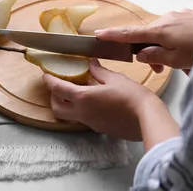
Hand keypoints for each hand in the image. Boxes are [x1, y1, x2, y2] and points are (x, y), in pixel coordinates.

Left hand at [42, 58, 161, 140]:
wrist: (147, 119)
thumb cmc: (132, 97)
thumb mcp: (114, 78)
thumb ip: (98, 71)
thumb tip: (90, 63)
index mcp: (84, 98)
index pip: (59, 89)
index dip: (50, 80)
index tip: (45, 74)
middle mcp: (83, 113)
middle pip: (57, 108)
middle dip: (53, 96)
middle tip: (58, 85)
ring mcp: (91, 123)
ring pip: (70, 115)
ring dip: (67, 103)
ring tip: (76, 90)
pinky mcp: (100, 128)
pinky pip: (84, 118)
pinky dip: (81, 108)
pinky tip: (92, 99)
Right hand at [95, 8, 192, 72]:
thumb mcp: (176, 60)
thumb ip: (155, 57)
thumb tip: (141, 54)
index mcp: (159, 30)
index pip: (130, 34)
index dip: (114, 35)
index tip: (98, 34)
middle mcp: (167, 19)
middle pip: (151, 37)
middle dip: (154, 53)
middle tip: (164, 71)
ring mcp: (181, 15)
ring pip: (167, 35)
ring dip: (171, 50)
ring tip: (188, 65)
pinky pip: (181, 30)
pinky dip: (183, 42)